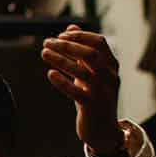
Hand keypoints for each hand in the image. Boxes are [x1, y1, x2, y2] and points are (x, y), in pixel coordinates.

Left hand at [41, 26, 123, 155]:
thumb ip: (82, 51)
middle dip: (67, 45)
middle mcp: (110, 77)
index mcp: (111, 66)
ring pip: (83, 72)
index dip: (79, 36)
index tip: (60, 35)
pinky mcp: (93, 107)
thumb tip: (71, 26)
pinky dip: (62, 82)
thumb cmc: (94, 97)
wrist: (102, 130)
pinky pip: (77, 92)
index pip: (99, 42)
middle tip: (47, 42)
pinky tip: (50, 74)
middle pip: (91, 54)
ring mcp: (103, 92)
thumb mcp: (89, 72)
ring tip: (44, 53)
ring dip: (61, 60)